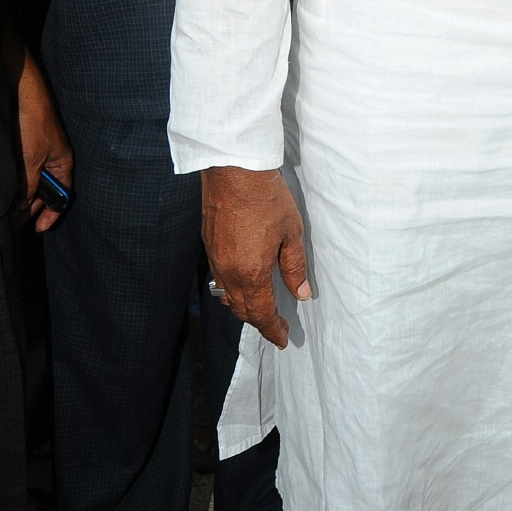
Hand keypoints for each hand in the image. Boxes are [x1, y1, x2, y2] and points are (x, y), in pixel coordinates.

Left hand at [9, 42, 71, 230]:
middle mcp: (56, 159)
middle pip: (49, 190)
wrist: (25, 96)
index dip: (53, 213)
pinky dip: (21, 181)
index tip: (39, 227)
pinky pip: (29, 170)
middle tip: (18, 220)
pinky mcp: (31, 146)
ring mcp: (43, 152)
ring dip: (25, 195)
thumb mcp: (30, 162)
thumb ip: (28, 186)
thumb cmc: (34, 126)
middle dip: (34, 207)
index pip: (63, 195)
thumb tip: (23, 206)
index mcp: (63, 163)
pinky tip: (11, 187)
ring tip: (11, 208)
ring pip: (36, 180)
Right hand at [201, 166, 310, 348]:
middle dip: (259, 322)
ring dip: (244, 307)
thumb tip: (302, 294)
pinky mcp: (209, 245)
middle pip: (242, 309)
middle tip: (275, 326)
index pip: (261, 314)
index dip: (272, 330)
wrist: (234, 171)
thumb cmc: (266, 199)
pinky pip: (220, 278)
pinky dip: (231, 289)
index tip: (282, 339)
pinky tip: (242, 282)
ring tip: (260, 308)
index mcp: (251, 273)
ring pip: (228, 296)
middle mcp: (229, 272)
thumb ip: (295, 267)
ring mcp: (216, 259)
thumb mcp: (291, 233)